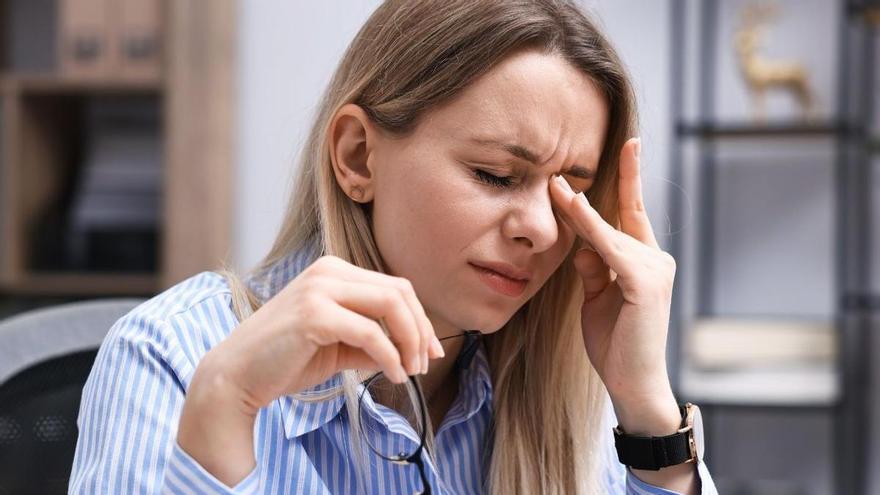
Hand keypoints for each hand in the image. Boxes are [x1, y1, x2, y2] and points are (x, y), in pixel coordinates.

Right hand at [178, 255, 443, 485]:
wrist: (235, 376)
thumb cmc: (284, 361)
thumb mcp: (338, 346)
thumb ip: (372, 342)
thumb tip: (412, 351)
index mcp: (334, 272)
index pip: (395, 287)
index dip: (420, 319)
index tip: (431, 351)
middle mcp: (328, 271)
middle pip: (399, 291)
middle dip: (421, 330)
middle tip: (425, 364)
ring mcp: (319, 289)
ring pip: (390, 305)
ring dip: (410, 342)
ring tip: (411, 372)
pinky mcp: (313, 314)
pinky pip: (370, 332)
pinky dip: (390, 356)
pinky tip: (393, 376)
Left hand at [549, 137, 679, 433]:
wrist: (631, 382)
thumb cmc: (614, 342)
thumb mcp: (596, 297)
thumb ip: (593, 268)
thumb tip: (583, 246)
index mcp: (644, 260)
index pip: (633, 212)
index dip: (629, 178)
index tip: (630, 144)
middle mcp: (655, 259)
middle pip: (614, 220)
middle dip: (583, 202)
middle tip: (555, 176)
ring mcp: (655, 269)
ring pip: (609, 231)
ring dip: (579, 212)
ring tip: (554, 188)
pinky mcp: (645, 282)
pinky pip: (611, 248)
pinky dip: (592, 229)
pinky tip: (576, 210)